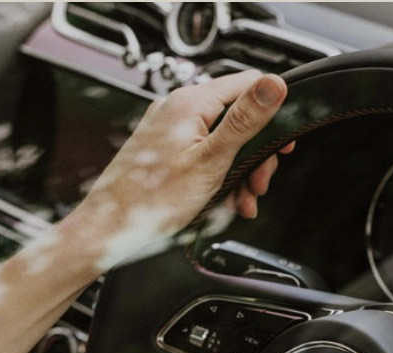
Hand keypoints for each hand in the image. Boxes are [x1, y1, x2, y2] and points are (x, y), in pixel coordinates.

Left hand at [66, 70, 288, 265]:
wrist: (111, 229)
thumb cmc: (150, 201)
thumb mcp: (211, 160)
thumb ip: (244, 120)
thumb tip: (273, 85)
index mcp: (190, 103)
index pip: (248, 84)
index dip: (273, 112)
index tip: (282, 142)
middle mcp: (177, 110)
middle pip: (238, 118)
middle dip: (256, 154)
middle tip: (259, 183)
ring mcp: (170, 130)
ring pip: (224, 141)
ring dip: (240, 172)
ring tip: (241, 200)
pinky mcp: (166, 151)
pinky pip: (204, 156)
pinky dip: (220, 177)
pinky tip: (224, 201)